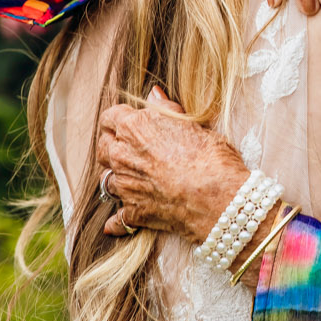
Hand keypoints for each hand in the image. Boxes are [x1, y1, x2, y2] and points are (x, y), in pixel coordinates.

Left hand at [94, 87, 249, 239]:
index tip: (129, 122)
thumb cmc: (210, 155)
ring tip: (131, 178)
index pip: (110, 117)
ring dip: (115, 177)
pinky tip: (113, 226)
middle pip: (103, 147)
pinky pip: (116, 218)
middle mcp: (122, 155)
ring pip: (106, 179)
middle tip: (129, 148)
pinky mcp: (133, 212)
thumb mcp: (192, 124)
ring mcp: (124, 185)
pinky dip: (115, 222)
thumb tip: (154, 94)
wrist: (217, 197)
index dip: (119, 119)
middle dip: (112, 145)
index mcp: (134, 128)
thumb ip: (166, 110)